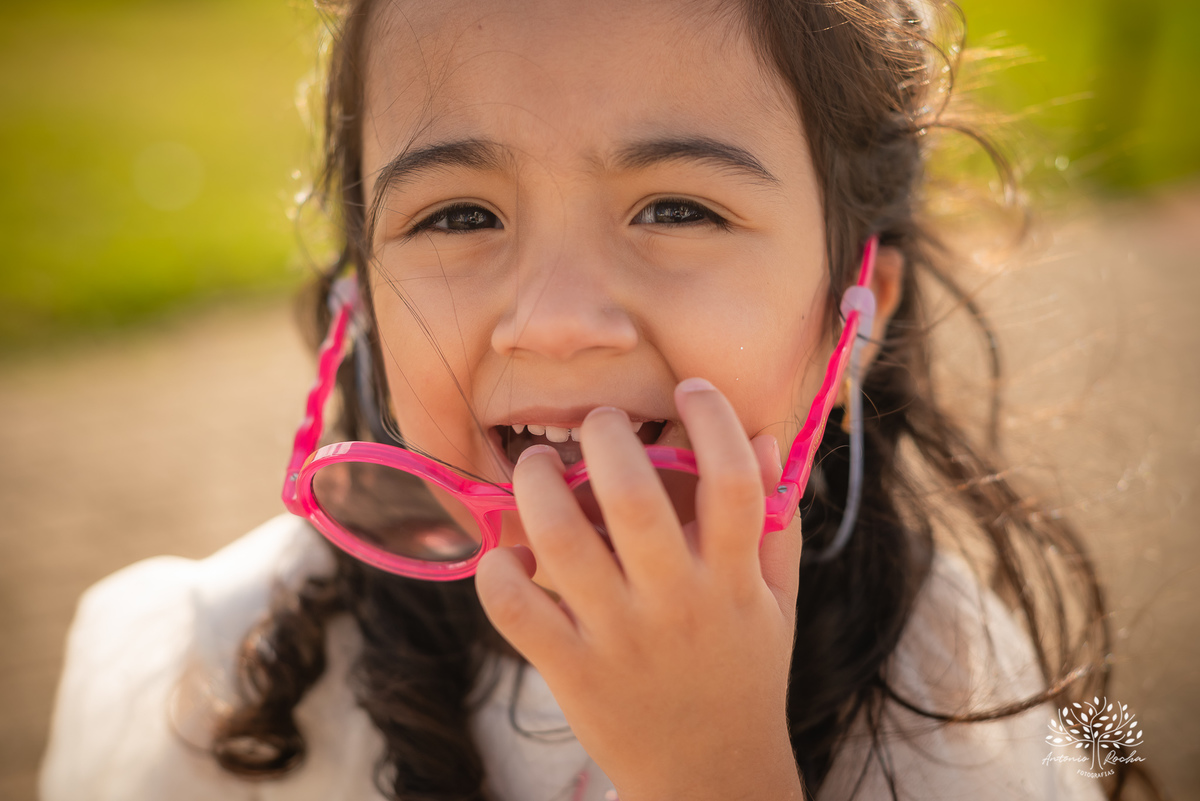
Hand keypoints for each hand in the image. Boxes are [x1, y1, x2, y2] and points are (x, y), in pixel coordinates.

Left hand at [475, 378, 804, 800]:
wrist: (709, 777)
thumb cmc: (744, 676)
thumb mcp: (776, 604)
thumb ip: (774, 524)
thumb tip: (765, 437)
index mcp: (731, 580)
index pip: (733, 482)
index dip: (713, 420)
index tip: (690, 388)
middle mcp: (675, 603)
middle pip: (633, 498)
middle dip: (606, 438)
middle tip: (597, 421)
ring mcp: (619, 638)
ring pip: (562, 542)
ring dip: (539, 487)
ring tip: (538, 466)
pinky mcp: (572, 671)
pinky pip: (517, 609)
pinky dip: (500, 570)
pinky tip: (508, 552)